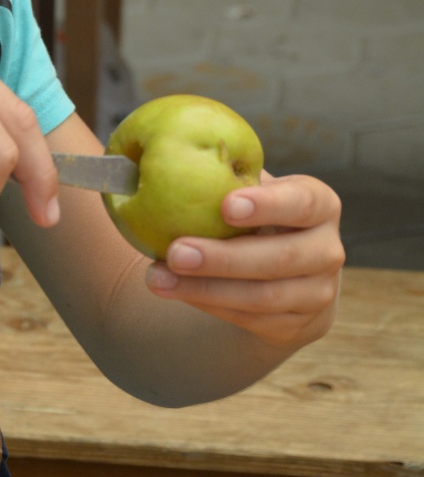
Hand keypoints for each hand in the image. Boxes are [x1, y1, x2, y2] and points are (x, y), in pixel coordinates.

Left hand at [144, 172, 343, 348]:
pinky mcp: (297, 325)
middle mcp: (327, 250)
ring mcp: (317, 292)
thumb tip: (148, 151)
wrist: (289, 271)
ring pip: (262, 297)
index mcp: (320, 204)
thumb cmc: (257, 216)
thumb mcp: (251, 191)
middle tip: (175, 251)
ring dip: (205, 288)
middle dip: (224, 258)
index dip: (268, 205)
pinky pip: (249, 319)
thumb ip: (222, 173)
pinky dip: (207, 305)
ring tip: (157, 278)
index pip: (303, 202)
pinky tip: (173, 291)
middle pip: (280, 258)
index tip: (225, 206)